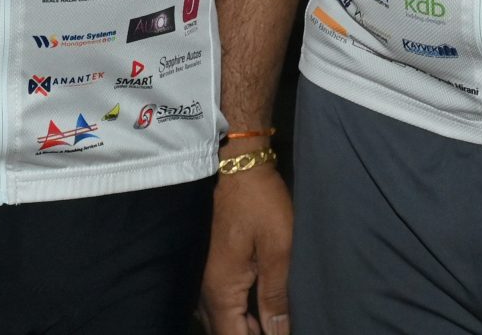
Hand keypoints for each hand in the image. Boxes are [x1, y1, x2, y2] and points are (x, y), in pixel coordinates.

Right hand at [200, 160, 293, 334]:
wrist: (237, 164)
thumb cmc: (260, 203)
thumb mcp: (278, 249)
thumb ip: (276, 296)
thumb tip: (278, 333)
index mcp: (221, 290)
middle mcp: (205, 289)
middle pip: (222, 332)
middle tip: (276, 331)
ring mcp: (203, 277)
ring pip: (218, 319)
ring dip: (240, 327)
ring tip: (269, 325)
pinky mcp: (207, 265)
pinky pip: (216, 303)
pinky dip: (235, 313)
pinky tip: (254, 309)